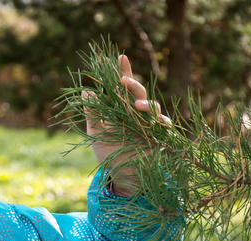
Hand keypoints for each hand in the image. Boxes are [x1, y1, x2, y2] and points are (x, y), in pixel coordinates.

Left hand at [85, 55, 166, 196]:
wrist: (122, 175)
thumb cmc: (108, 151)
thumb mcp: (96, 133)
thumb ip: (93, 114)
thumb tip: (85, 92)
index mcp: (121, 108)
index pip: (123, 86)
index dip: (123, 71)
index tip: (121, 56)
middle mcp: (137, 113)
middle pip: (139, 92)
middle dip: (133, 84)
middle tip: (123, 80)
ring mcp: (149, 124)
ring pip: (153, 107)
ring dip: (146, 104)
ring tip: (136, 106)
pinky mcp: (159, 137)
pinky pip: (164, 126)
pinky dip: (161, 122)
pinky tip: (156, 122)